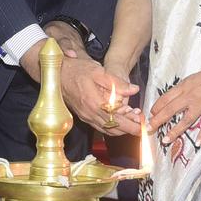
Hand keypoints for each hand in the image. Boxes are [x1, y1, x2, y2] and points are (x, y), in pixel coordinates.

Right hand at [22, 27, 139, 134]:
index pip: (119, 120)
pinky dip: (112, 127)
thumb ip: (117, 83)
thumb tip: (134, 90)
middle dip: (131, 128)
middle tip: (142, 124)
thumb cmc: (76, 70)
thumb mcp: (98, 71)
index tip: (144, 122)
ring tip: (133, 121)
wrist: (56, 73)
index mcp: (95, 104)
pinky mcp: (83, 116)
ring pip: (108, 130)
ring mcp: (86, 117)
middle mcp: (90, 114)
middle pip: (115, 129)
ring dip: (122, 129)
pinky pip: (100, 127)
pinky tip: (118, 119)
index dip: (133, 123)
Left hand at [148, 58, 200, 146]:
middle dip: (158, 121)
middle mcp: (190, 96)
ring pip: (185, 121)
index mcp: (184, 87)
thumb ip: (183, 89)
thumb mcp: (192, 78)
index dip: (156, 108)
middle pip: (170, 110)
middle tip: (149, 129)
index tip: (151, 115)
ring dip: (174, 131)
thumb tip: (173, 98)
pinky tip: (198, 143)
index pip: (165, 98)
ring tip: (166, 140)